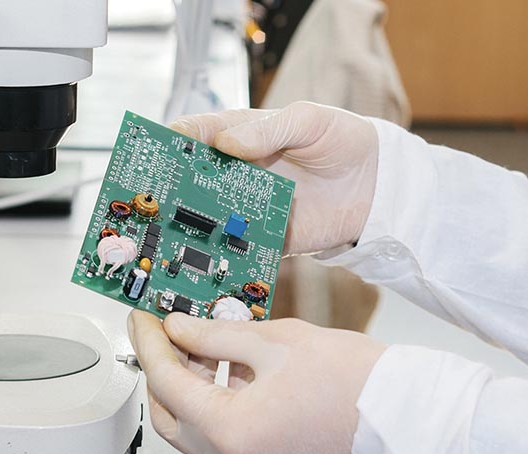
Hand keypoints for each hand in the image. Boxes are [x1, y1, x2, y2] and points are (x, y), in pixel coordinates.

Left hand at [128, 310, 385, 453]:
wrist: (407, 420)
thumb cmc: (356, 384)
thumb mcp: (275, 341)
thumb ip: (217, 335)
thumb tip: (181, 329)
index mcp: (230, 433)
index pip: (166, 383)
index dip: (150, 344)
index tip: (144, 320)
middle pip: (171, 420)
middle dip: (162, 374)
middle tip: (164, 336)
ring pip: (199, 436)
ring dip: (193, 393)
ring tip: (205, 349)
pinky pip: (228, 446)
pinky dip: (221, 412)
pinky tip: (235, 377)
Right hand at [171, 102, 378, 255]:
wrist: (377, 187)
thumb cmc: (343, 140)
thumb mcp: (309, 120)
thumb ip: (269, 129)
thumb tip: (226, 143)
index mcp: (241, 135)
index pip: (196, 134)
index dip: (172, 141)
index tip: (155, 151)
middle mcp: (236, 172)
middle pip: (191, 180)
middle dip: (169, 189)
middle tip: (149, 198)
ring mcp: (247, 206)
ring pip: (206, 216)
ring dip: (185, 226)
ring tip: (164, 233)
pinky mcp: (264, 237)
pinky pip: (236, 248)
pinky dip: (219, 255)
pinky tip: (202, 260)